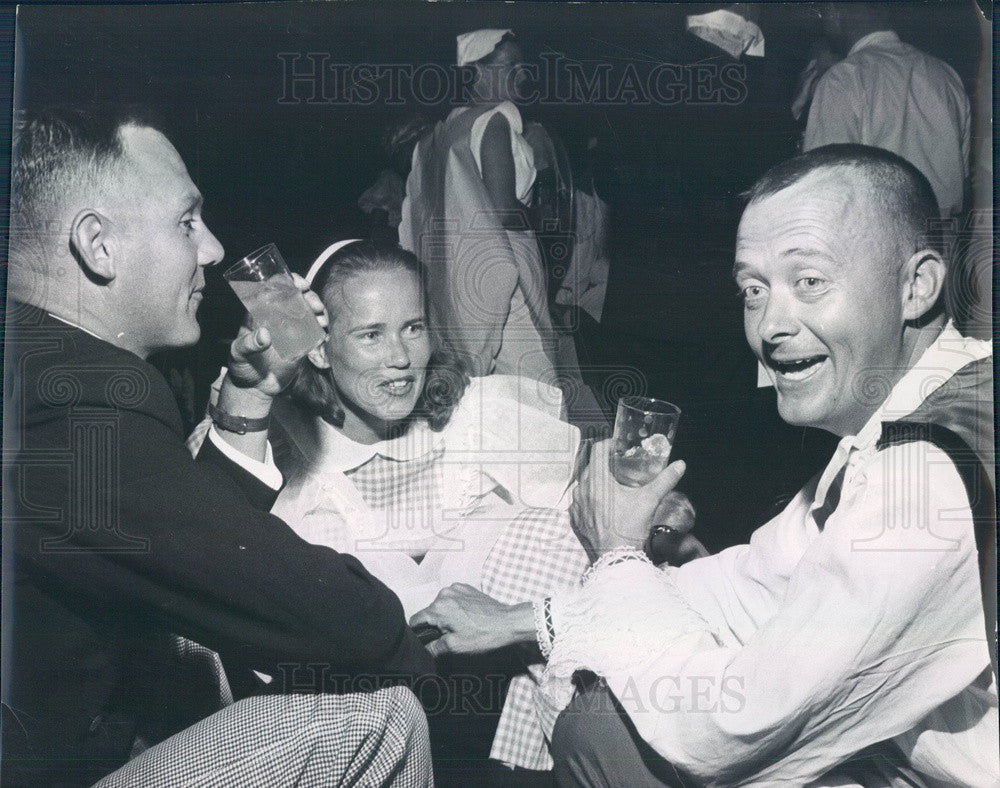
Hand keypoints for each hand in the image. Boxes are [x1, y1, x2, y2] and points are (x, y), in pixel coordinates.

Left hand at [226, 274, 326, 397]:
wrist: (256, 387)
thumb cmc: (242, 366)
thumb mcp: (239, 354)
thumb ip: (249, 344)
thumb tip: (265, 334)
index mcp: (261, 312)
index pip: (276, 289)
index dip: (289, 281)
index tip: (299, 284)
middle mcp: (278, 317)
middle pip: (297, 298)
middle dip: (310, 296)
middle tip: (315, 305)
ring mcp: (291, 329)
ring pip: (308, 312)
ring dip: (318, 310)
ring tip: (322, 319)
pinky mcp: (301, 343)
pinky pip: (315, 331)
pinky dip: (322, 327)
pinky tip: (324, 330)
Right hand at [409, 584, 534, 658]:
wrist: (508, 622)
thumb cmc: (482, 635)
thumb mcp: (456, 647)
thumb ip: (434, 648)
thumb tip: (424, 649)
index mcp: (438, 608)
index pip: (415, 620)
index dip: (417, 633)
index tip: (425, 641)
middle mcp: (444, 594)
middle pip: (429, 612)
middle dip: (434, 625)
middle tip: (448, 637)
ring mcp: (456, 588)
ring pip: (441, 605)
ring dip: (445, 616)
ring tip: (460, 627)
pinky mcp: (466, 588)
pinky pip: (452, 598)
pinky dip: (455, 607)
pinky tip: (466, 617)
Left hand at [570, 438, 685, 561]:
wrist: (616, 559)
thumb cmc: (630, 529)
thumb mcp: (649, 501)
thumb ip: (664, 480)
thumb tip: (680, 465)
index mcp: (597, 482)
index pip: (598, 451)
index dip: (609, 444)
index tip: (619, 446)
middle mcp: (582, 490)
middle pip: (591, 466)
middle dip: (605, 463)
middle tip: (619, 465)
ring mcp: (576, 505)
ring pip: (584, 483)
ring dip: (596, 479)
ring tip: (613, 483)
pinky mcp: (575, 518)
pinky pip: (580, 500)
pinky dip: (590, 496)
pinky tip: (604, 502)